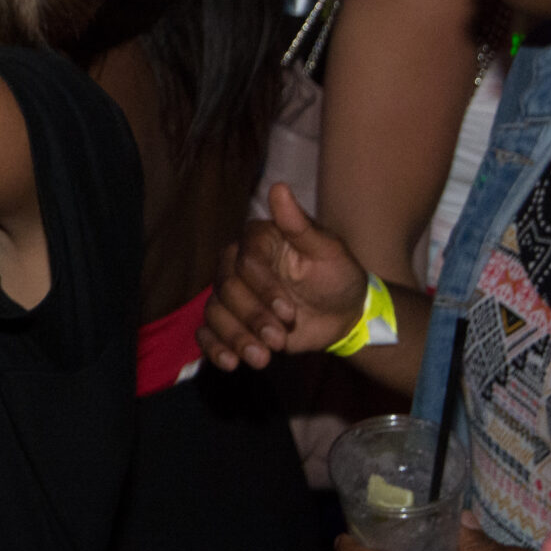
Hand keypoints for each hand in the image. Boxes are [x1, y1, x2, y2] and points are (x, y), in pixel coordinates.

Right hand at [198, 183, 367, 370]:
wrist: (343, 314)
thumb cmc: (338, 276)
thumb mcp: (328, 250)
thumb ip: (300, 224)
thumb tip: (278, 187)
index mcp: (258, 241)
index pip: (245, 263)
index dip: (263, 289)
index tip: (289, 312)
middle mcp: (236, 264)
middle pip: (227, 290)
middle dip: (252, 319)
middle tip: (279, 340)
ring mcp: (231, 294)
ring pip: (215, 313)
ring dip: (235, 338)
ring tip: (262, 359)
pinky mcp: (230, 320)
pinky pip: (207, 332)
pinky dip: (215, 348)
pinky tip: (231, 363)